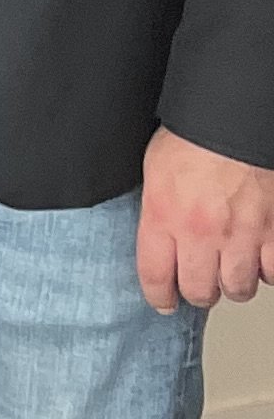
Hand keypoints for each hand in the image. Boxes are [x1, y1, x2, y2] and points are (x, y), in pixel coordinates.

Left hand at [138, 128, 273, 312]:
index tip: (165, 301)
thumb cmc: (195, 134)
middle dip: (200, 291)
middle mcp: (202, 233)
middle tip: (202, 283)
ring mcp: (242, 234)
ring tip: (232, 271)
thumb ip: (157, 211)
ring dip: (234, 284)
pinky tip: (261, 258)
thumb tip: (157, 235)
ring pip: (239, 288)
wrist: (236, 117)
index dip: (160, 296)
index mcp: (165, 217)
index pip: (156, 278)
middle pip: (200, 291)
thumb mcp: (156, 171)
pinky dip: (268, 270)